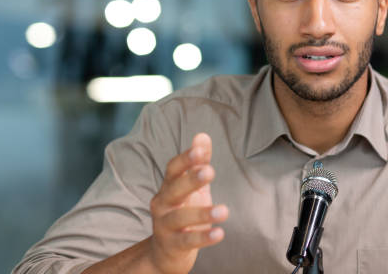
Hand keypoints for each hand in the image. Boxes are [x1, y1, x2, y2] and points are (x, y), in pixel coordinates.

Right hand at [148, 133, 228, 273]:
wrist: (165, 251)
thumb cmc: (182, 211)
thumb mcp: (192, 186)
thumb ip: (199, 162)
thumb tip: (202, 135)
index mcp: (169, 186)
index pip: (173, 169)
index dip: (186, 159)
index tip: (200, 150)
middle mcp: (162, 204)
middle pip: (174, 189)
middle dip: (191, 180)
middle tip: (210, 171)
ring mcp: (164, 225)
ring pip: (180, 217)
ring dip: (202, 213)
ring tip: (224, 210)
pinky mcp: (172, 245)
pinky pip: (187, 241)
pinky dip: (203, 238)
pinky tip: (219, 233)